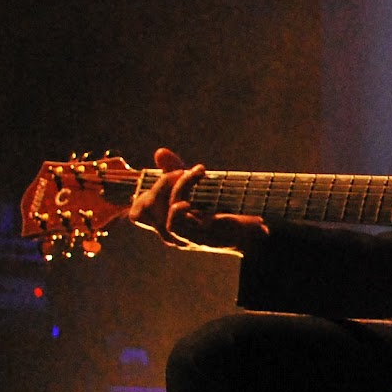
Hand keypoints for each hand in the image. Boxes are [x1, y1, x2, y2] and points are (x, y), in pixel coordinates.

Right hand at [128, 147, 268, 254]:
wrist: (253, 234)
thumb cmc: (225, 213)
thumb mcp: (198, 189)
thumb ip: (176, 171)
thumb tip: (160, 152)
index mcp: (166, 223)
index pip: (138, 212)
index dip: (146, 190)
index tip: (173, 172)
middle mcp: (169, 233)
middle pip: (143, 207)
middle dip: (163, 181)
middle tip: (187, 171)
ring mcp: (181, 238)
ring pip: (160, 210)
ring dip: (178, 185)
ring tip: (197, 174)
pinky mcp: (197, 238)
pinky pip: (175, 221)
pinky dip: (179, 204)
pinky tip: (193, 197)